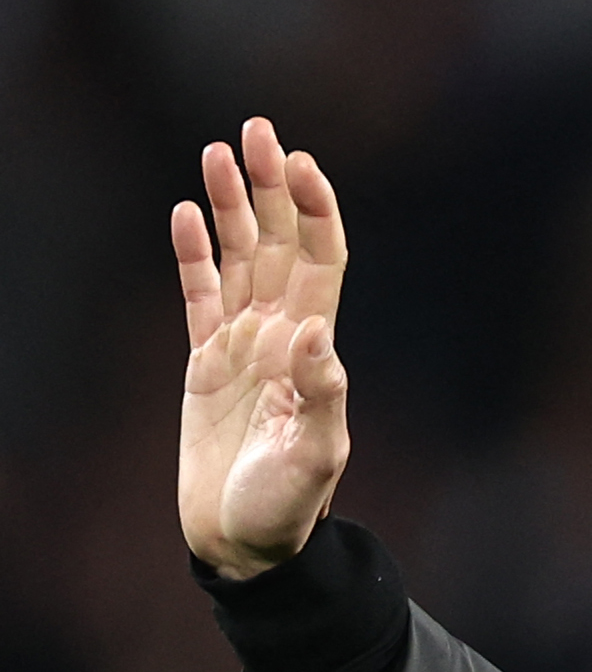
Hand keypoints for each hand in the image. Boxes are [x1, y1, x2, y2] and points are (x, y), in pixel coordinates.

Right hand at [173, 118, 349, 580]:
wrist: (247, 542)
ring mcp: (243, 346)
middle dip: (271, 188)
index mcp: (315, 350)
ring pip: (239, 259)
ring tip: (218, 151)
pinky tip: (189, 213)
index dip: (315, 213)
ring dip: (232, 206)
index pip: (322, 262)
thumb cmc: (290, 507)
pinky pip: (199, 295)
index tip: (303, 165)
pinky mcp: (205, 364)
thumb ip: (322, 396)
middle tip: (258, 129)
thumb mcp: (317, 455)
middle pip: (279, 245)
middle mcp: (282, 337)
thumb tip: (317, 335)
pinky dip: (195, 255)